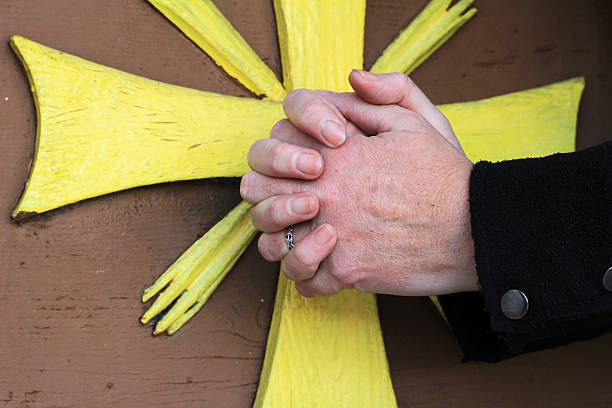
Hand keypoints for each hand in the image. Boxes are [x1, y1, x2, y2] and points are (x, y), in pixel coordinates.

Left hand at [241, 71, 477, 296]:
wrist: (474, 228)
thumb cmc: (444, 175)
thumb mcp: (416, 120)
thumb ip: (379, 95)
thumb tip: (351, 77)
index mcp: (335, 156)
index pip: (273, 145)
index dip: (277, 151)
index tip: (300, 163)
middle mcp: (325, 195)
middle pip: (259, 194)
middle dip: (267, 194)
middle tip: (289, 199)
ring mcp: (331, 237)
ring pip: (272, 244)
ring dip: (280, 240)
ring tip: (299, 235)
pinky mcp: (346, 273)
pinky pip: (303, 281)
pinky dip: (305, 276)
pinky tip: (319, 264)